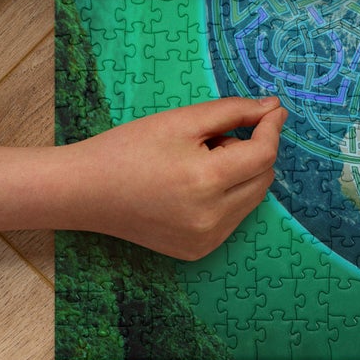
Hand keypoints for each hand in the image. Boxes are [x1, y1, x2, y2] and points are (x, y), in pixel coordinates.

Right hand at [0, 96, 286, 259]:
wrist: (84, 191)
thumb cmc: (129, 148)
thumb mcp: (182, 120)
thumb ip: (233, 111)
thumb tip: (274, 108)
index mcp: (206, 182)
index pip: (263, 154)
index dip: (272, 127)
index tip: (273, 109)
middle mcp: (212, 219)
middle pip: (262, 178)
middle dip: (250, 151)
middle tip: (212, 139)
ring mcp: (205, 240)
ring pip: (251, 198)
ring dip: (239, 174)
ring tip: (197, 162)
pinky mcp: (198, 251)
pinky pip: (233, 217)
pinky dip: (227, 196)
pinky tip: (191, 187)